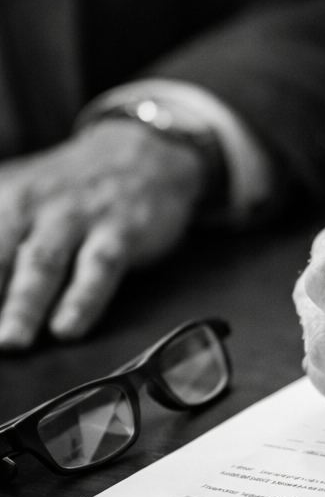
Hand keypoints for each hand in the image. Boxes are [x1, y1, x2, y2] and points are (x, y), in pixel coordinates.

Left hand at [0, 120, 208, 349]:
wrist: (140, 155)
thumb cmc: (68, 191)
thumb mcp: (13, 195)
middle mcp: (29, 204)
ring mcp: (75, 217)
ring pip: (43, 263)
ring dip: (23, 304)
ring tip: (11, 341)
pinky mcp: (121, 231)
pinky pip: (98, 268)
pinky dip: (82, 300)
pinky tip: (67, 328)